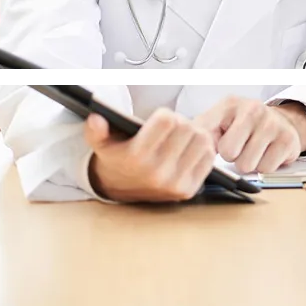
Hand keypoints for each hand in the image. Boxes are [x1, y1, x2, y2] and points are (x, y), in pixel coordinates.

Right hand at [83, 108, 215, 202]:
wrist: (120, 190)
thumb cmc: (116, 159)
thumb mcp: (101, 144)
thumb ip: (96, 131)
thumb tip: (95, 119)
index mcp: (137, 157)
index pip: (167, 120)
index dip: (164, 115)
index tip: (159, 119)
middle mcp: (157, 173)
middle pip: (188, 128)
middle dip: (180, 122)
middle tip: (172, 128)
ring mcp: (174, 183)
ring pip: (203, 141)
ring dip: (194, 134)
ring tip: (181, 137)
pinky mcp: (188, 191)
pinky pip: (209, 158)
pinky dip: (202, 150)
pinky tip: (189, 150)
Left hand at [193, 96, 305, 173]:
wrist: (279, 121)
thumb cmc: (244, 124)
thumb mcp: (218, 121)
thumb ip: (201, 133)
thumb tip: (189, 148)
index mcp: (230, 105)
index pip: (207, 134)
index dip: (208, 148)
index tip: (213, 147)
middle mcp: (252, 109)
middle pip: (229, 153)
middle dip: (232, 157)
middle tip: (239, 147)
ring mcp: (272, 123)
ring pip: (247, 164)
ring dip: (248, 163)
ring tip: (252, 150)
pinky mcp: (288, 139)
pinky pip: (266, 168)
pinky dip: (264, 166)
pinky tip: (266, 153)